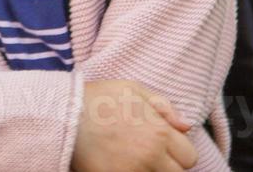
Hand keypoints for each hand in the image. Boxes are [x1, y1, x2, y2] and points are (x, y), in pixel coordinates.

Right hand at [71, 79, 197, 171]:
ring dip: (150, 170)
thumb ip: (163, 106)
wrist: (63, 114)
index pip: (189, 157)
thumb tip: (186, 126)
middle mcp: (151, 155)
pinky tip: (119, 163)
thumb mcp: (132, 89)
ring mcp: (132, 171)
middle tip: (148, 154)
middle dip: (167, 165)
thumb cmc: (97, 98)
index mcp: (159, 132)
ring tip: (132, 157)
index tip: (164, 147)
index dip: (179, 152)